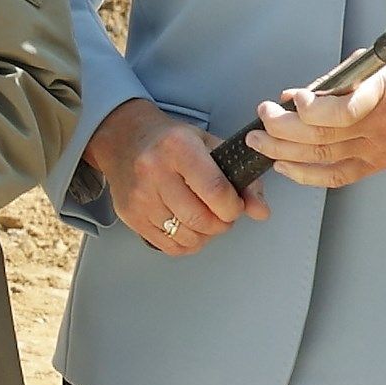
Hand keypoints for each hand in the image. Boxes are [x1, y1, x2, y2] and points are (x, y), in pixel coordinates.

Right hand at [88, 95, 263, 255]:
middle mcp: (154, 172)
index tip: (235, 205)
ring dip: (205, 235)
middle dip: (222, 224)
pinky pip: (168, 246)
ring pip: (186, 237)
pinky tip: (187, 227)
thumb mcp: (210, 147)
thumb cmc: (170, 141)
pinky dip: (186, 243)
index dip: (234, 207)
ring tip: (204, 218)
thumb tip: (261, 211)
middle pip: (201, 219)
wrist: (124, 138)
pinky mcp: (130, 215)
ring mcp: (140, 197)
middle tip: (222, 214)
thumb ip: (242, 178)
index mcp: (179, 148)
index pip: (216, 191)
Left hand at [252, 54, 385, 189]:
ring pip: (320, 158)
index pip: (342, 111)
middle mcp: (382, 127)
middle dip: (280, 128)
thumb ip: (336, 82)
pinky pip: (334, 177)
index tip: (294, 98)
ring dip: (282, 151)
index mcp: (385, 95)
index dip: (310, 108)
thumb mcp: (380, 64)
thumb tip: (295, 96)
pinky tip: (284, 165)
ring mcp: (379, 150)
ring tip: (260, 141)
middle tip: (262, 116)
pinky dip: (304, 174)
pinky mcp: (377, 165)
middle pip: (320, 136)